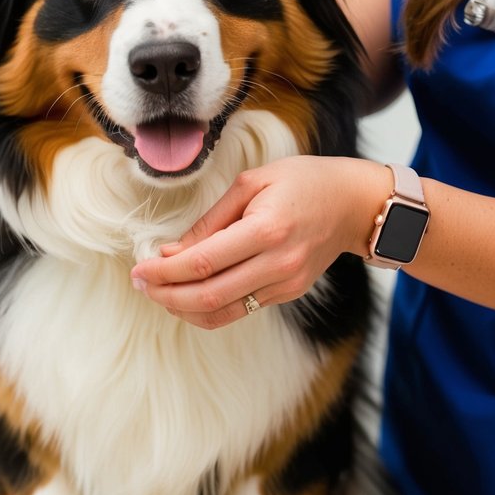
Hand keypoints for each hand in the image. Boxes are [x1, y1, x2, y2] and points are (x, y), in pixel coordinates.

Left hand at [131, 155, 386, 329]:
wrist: (354, 204)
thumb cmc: (303, 182)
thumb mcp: (253, 182)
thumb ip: (211, 220)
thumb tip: (172, 252)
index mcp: (266, 229)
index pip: (203, 262)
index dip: (164, 272)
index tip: (140, 269)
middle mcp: (278, 262)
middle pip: (208, 295)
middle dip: (166, 295)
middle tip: (141, 285)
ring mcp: (286, 283)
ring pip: (223, 312)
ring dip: (183, 309)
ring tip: (159, 294)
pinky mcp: (289, 293)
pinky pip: (240, 310)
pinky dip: (208, 308)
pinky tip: (188, 295)